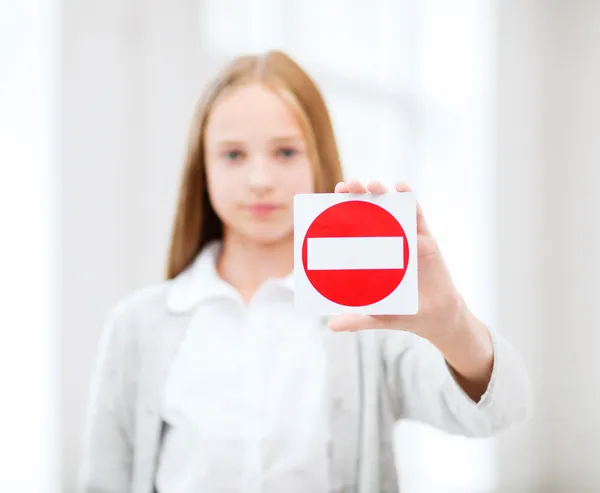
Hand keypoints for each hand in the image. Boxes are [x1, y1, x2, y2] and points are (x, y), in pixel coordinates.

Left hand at [328, 180, 465, 344]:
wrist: (435, 318)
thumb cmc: (404, 312)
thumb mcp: (378, 316)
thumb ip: (357, 320)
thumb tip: (331, 326)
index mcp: (371, 255)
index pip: (353, 227)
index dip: (342, 210)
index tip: (330, 198)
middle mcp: (387, 242)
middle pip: (370, 211)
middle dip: (359, 195)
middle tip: (349, 186)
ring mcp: (407, 238)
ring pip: (393, 208)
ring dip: (382, 192)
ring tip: (373, 185)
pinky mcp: (426, 240)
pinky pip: (418, 215)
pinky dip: (410, 199)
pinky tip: (401, 186)